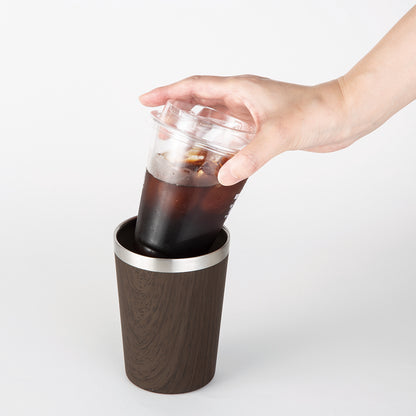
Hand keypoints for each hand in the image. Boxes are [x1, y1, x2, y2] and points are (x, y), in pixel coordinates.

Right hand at [139, 75, 352, 184]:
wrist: (343, 116)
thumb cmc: (318, 111)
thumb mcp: (280, 133)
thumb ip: (252, 155)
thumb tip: (224, 175)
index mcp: (242, 90)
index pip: (195, 87)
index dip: (168, 92)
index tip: (147, 100)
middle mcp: (244, 98)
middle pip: (200, 99)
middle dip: (175, 109)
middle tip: (158, 123)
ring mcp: (252, 112)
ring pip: (214, 114)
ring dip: (194, 123)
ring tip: (178, 137)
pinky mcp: (262, 126)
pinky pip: (230, 129)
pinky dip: (215, 137)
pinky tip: (212, 151)